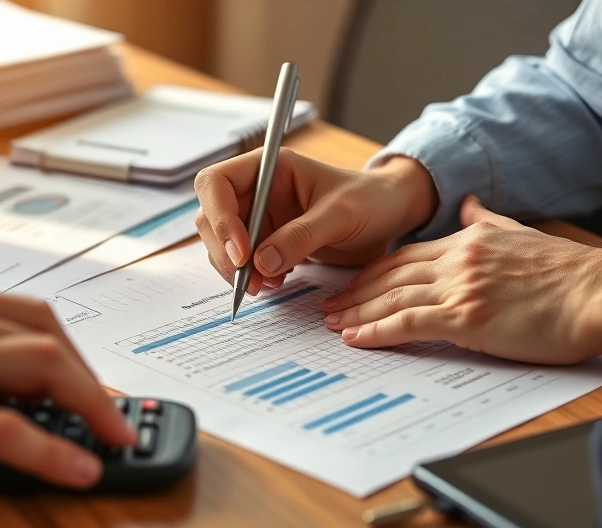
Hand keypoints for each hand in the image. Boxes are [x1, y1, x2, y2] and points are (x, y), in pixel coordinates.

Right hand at [194, 149, 437, 294]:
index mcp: (269, 168)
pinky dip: (250, 276)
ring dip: (235, 269)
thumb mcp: (340, 216)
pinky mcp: (267, 241)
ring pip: (222, 243)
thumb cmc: (370, 201)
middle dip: (224, 251)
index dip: (221, 218)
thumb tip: (260, 263)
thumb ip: (300, 237)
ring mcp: (259, 216)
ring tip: (265, 285)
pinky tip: (274, 282)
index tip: (242, 253)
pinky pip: (242, 261)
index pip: (216, 184)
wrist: (389, 216)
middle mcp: (257, 190)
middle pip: (211, 217)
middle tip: (249, 281)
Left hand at [321, 196, 601, 363]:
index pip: (406, 255)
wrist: (600, 293)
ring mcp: (460, 288)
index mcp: (469, 240)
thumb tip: (471, 203)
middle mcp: (458, 260)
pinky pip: (408, 323)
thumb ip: (489, 221)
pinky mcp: (467, 317)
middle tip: (327, 306)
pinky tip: (356, 338)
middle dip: (354, 292)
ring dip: (357, 312)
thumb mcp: (522, 233)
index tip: (352, 283)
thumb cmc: (569, 275)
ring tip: (332, 324)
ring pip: (392, 298)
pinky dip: (377, 331)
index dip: (373, 271)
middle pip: (390, 275)